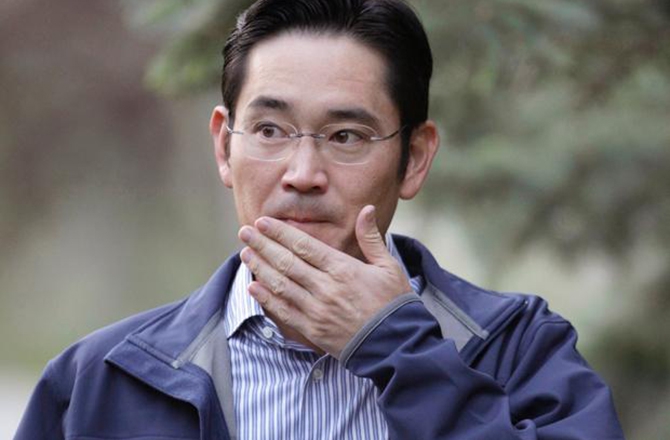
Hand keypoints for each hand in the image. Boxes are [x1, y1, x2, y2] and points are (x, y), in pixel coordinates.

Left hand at [238, 205, 411, 357]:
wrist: (396, 344)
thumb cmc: (394, 302)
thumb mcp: (389, 266)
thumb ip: (371, 238)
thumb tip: (366, 209)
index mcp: (343, 269)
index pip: (303, 245)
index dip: (280, 233)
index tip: (263, 222)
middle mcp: (326, 288)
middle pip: (286, 262)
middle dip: (262, 245)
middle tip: (244, 232)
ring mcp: (317, 310)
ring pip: (281, 285)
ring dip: (260, 268)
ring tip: (245, 253)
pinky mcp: (313, 330)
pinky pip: (284, 311)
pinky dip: (266, 299)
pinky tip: (253, 287)